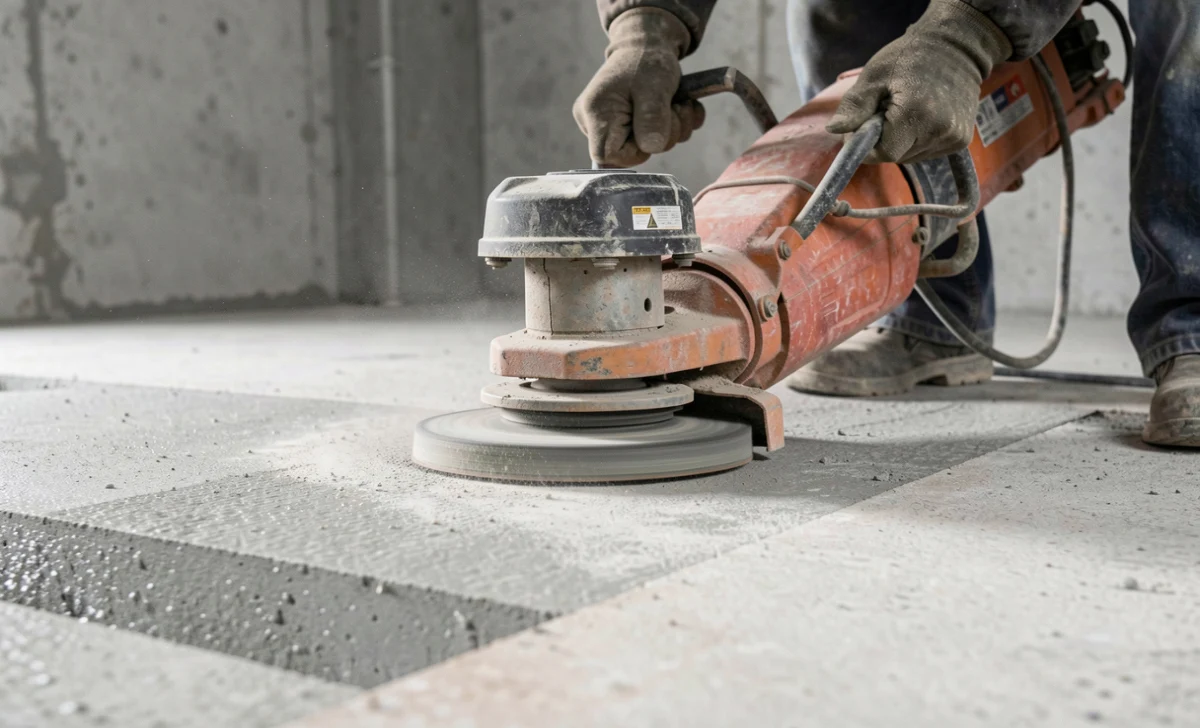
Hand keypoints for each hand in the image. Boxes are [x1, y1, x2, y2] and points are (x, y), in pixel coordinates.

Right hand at [573, 8, 705, 167]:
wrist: (647, 46)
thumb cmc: (647, 60)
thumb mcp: (655, 86)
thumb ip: (652, 117)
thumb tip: (652, 147)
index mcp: (595, 112)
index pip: (606, 155)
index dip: (635, 151)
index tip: (656, 130)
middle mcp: (593, 123)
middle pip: (628, 154)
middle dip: (663, 135)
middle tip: (677, 109)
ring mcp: (607, 126)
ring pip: (644, 149)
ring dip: (673, 129)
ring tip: (679, 104)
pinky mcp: (622, 128)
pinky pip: (648, 143)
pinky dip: (672, 128)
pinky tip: (678, 108)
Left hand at [826, 0, 1012, 163]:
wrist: (957, 47)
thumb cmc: (910, 57)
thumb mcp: (875, 75)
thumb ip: (855, 106)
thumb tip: (833, 130)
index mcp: (916, 113)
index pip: (884, 153)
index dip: (868, 146)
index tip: (863, 127)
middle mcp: (939, 130)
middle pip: (896, 156)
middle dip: (882, 141)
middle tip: (884, 112)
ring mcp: (952, 138)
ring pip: (910, 156)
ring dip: (899, 141)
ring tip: (904, 110)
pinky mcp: (960, 141)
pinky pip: (926, 152)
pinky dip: (916, 140)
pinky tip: (920, 117)